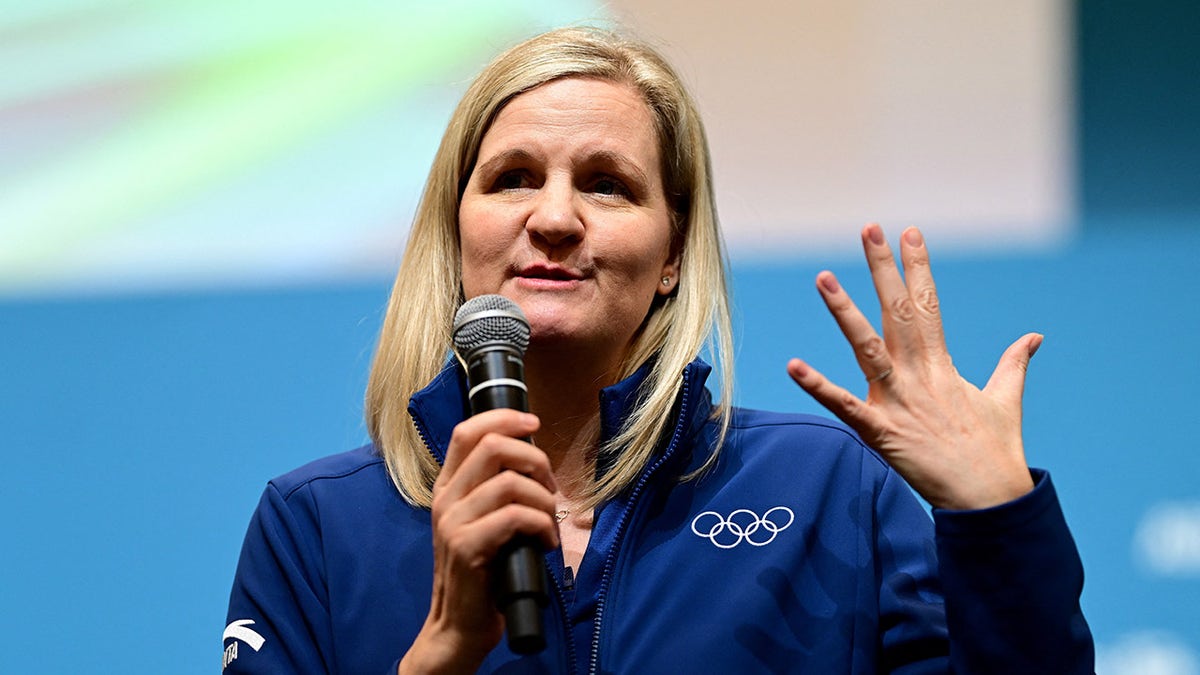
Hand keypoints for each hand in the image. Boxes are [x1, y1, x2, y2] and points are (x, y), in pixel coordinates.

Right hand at [401, 410, 557, 673]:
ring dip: (544, 500)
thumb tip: (533, 458)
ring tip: (549, 522)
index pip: (467, 430)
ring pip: (510, 482)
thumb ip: (496, 488)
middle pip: (492, 446)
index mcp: (448, 486)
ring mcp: (453, 523)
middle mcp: (446, 498)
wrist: (460, 624)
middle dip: (535, 459)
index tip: (534, 423)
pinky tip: (545, 543)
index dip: (504, 418)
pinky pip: (515, 517)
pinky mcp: (467, 548)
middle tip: (550, 486)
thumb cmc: (484, 570)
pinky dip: (542, 525)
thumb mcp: (484, 520)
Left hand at [786, 224, 1036, 510]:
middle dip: (883, 270)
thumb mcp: (1006, 400)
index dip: (917, 267)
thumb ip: (1014, 365)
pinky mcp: (881, 432)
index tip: (908, 232)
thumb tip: (1034, 338)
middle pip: (897, 312)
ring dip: (845, 312)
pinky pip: (844, 406)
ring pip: (867, 347)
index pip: (928, 304)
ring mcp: (898, 401)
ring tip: (823, 278)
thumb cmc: (997, 451)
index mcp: (943, 365)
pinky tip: (794, 366)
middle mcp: (919, 375)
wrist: (990, 501)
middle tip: (869, 229)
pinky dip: (818, 387)